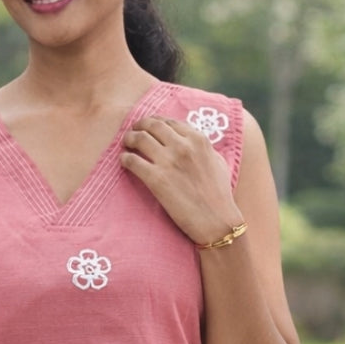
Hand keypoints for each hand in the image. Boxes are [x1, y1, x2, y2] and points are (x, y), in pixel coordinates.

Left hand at [120, 115, 242, 245]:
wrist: (217, 221)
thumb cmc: (220, 195)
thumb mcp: (218, 162)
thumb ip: (204, 149)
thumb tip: (193, 144)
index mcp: (198, 139)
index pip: (170, 122)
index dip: (155, 122)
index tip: (149, 127)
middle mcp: (182, 145)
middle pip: (152, 126)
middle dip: (139, 126)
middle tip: (133, 132)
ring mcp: (168, 161)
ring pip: (139, 138)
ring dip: (129, 139)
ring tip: (126, 144)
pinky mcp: (156, 179)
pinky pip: (133, 161)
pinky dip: (125, 159)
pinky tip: (124, 162)